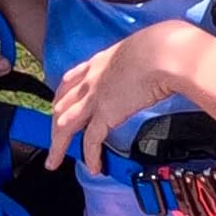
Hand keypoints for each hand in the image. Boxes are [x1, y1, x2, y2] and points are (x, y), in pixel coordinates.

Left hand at [45, 19, 206, 172]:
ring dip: (58, 146)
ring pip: (65, 126)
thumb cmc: (161, 48)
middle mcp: (90, 80)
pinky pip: (91, 140)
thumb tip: (148, 68)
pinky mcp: (106, 113)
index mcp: (99, 62)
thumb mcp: (139, 50)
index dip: (61, 97)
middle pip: (61, 106)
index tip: (57, 106)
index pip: (69, 81)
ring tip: (54, 161)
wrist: (162, 53)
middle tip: (53, 140)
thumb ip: (135, 62)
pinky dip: (90, 156)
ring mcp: (94, 97)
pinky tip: (93, 166)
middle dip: (52, 126)